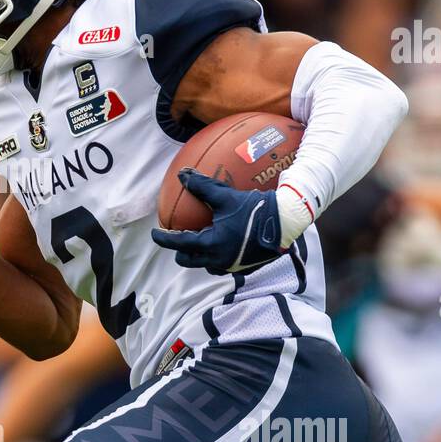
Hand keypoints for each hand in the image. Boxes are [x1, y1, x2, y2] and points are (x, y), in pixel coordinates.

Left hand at [151, 168, 283, 274]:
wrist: (285, 223)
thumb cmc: (255, 208)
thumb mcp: (226, 196)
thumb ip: (202, 186)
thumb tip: (182, 174)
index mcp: (211, 244)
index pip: (179, 244)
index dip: (163, 239)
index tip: (155, 233)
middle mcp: (219, 259)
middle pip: (189, 260)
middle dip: (180, 251)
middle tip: (177, 238)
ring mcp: (231, 266)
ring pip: (205, 264)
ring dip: (198, 255)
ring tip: (198, 242)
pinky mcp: (244, 267)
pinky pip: (222, 265)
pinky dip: (216, 256)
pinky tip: (221, 244)